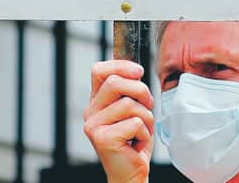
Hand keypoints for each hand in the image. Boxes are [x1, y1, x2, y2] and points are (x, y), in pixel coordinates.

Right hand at [84, 60, 153, 182]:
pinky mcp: (103, 139)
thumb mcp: (133, 109)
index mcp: (97, 101)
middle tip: (148, 106)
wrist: (131, 173)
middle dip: (140, 91)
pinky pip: (134, 123)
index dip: (120, 65)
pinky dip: (144, 133)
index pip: (99, 70)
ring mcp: (94, 125)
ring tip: (141, 131)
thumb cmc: (134, 140)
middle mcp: (90, 111)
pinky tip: (137, 143)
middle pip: (115, 82)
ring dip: (146, 118)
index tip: (139, 71)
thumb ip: (130, 90)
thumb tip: (136, 70)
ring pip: (128, 104)